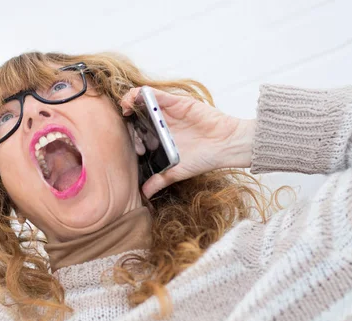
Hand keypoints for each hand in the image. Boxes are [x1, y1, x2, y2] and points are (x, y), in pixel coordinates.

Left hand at [120, 87, 255, 198]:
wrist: (225, 146)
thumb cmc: (204, 158)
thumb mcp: (176, 172)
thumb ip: (159, 180)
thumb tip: (144, 194)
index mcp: (159, 137)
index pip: (138, 132)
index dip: (130, 136)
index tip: (132, 146)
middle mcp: (161, 123)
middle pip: (137, 116)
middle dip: (129, 121)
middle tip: (129, 130)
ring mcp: (168, 112)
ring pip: (143, 101)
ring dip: (131, 101)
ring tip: (126, 108)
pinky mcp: (177, 102)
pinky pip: (156, 95)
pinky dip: (144, 95)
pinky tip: (137, 100)